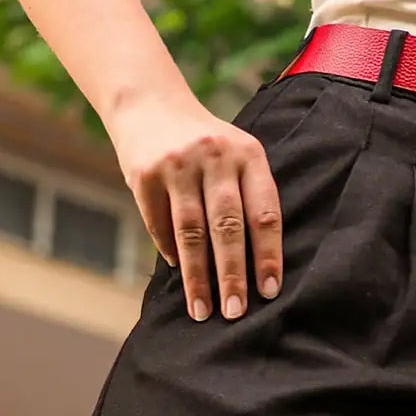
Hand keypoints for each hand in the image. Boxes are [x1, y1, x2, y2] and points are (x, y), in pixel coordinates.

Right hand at [110, 97, 282, 321]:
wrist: (150, 103)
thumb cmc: (205, 143)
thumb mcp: (236, 154)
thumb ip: (248, 196)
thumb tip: (258, 265)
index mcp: (248, 154)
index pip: (264, 213)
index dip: (268, 255)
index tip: (270, 292)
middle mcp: (215, 157)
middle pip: (228, 226)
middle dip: (232, 274)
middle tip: (235, 312)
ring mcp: (178, 163)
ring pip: (191, 231)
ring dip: (197, 276)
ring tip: (202, 309)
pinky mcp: (145, 173)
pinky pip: (159, 223)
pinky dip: (169, 251)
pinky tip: (178, 273)